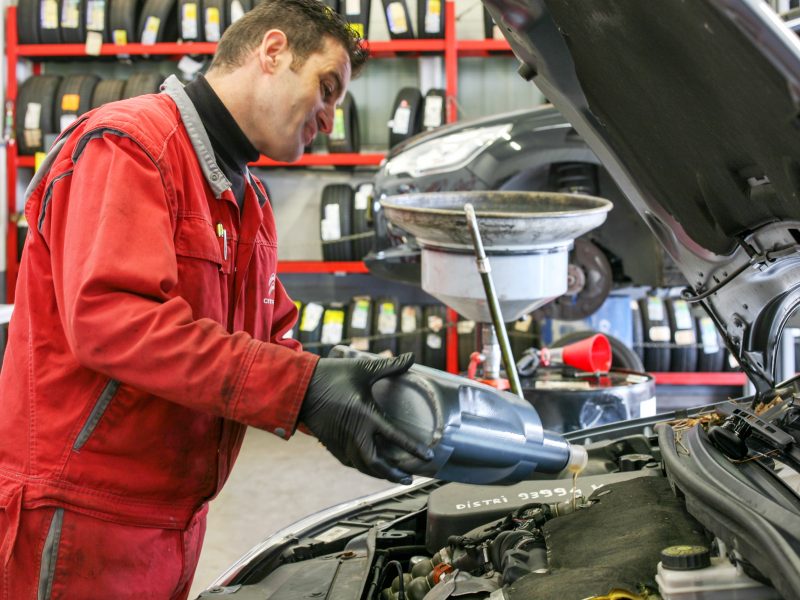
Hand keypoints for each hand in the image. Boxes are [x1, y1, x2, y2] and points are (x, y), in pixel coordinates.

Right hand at [300, 352, 432, 483]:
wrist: (299, 386)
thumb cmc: (332, 375)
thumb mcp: (363, 368)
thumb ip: (389, 366)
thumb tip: (411, 357)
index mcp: (365, 415)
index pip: (394, 437)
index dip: (413, 449)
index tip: (427, 457)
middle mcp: (354, 434)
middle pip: (377, 464)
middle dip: (394, 474)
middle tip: (408, 478)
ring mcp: (341, 442)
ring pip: (363, 466)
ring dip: (379, 473)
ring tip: (394, 476)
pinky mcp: (331, 444)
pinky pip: (350, 462)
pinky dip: (363, 467)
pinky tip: (370, 467)